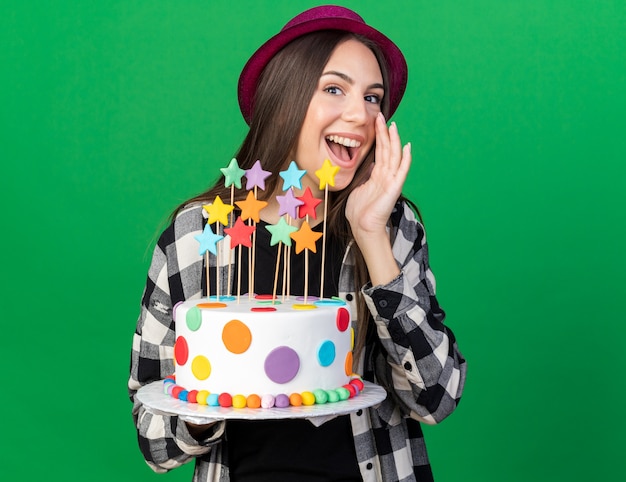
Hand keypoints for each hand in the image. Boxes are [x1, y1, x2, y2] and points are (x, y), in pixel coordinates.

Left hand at [346, 112, 411, 240]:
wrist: (362, 228)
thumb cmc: (359, 212)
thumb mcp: (357, 188)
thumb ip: (363, 175)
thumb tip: (368, 165)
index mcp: (377, 175)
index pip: (380, 151)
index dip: (378, 136)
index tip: (376, 122)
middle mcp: (386, 176)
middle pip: (387, 150)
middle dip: (384, 133)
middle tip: (381, 116)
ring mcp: (391, 181)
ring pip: (394, 156)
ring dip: (394, 140)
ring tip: (392, 125)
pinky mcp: (394, 188)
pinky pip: (401, 171)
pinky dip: (406, 159)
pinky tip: (408, 147)